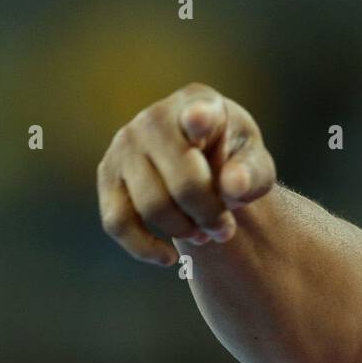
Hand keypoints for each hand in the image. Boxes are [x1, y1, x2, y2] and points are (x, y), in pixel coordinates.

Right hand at [96, 83, 276, 264]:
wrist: (201, 162)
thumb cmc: (232, 159)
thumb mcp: (254, 162)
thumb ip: (252, 173)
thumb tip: (233, 187)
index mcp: (200, 103)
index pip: (198, 112)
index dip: (199, 117)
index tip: (200, 118)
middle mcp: (155, 119)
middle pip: (183, 182)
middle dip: (209, 215)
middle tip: (226, 230)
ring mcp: (125, 145)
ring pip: (151, 206)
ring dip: (183, 231)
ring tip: (205, 234)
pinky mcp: (107, 174)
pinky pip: (118, 221)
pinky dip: (143, 247)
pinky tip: (169, 258)